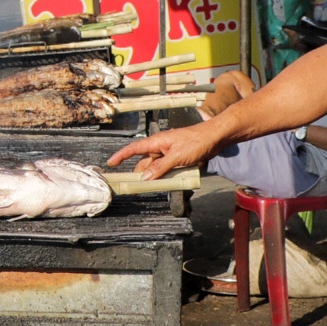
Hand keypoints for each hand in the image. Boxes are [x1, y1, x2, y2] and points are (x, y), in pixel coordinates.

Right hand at [107, 122, 224, 179]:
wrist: (215, 138)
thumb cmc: (197, 141)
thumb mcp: (177, 156)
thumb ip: (160, 167)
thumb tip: (145, 177)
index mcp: (157, 142)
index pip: (134, 149)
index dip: (121, 155)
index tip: (111, 163)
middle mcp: (160, 147)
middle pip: (145, 162)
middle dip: (139, 174)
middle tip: (133, 187)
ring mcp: (169, 153)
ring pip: (156, 167)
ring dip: (154, 176)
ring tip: (150, 187)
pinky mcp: (177, 158)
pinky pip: (166, 168)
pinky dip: (164, 175)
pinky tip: (166, 182)